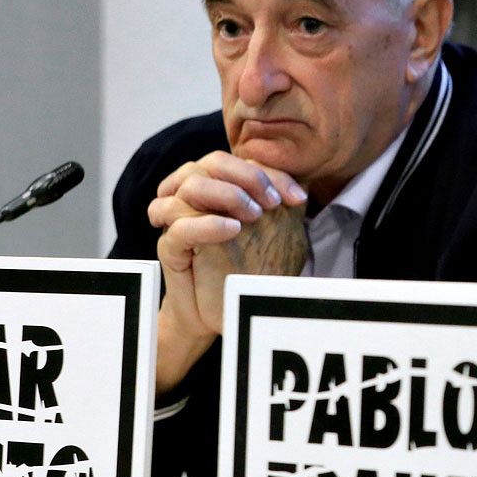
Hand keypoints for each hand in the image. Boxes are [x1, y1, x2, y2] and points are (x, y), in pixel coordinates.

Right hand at [148, 152, 307, 394]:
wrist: (223, 314)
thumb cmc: (249, 272)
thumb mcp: (276, 239)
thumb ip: (286, 211)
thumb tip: (306, 190)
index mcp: (222, 188)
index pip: (243, 162)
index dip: (272, 174)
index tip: (299, 199)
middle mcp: (198, 198)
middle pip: (214, 162)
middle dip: (248, 176)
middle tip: (273, 203)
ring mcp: (180, 220)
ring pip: (192, 184)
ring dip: (227, 193)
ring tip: (254, 216)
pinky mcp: (170, 247)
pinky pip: (180, 226)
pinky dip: (207, 224)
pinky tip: (233, 229)